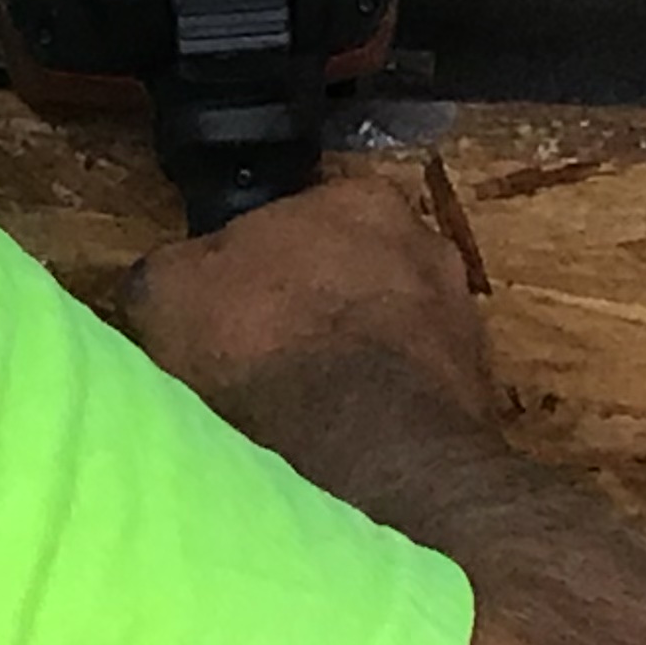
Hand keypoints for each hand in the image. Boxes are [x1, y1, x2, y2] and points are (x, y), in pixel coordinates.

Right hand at [121, 174, 498, 425]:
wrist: (369, 448)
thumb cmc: (262, 350)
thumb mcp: (167, 293)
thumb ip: (171, 271)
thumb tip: (174, 283)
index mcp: (355, 196)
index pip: (293, 219)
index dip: (254, 269)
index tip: (232, 313)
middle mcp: (424, 242)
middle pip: (348, 273)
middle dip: (313, 312)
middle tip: (266, 363)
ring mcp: (461, 318)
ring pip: (388, 334)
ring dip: (354, 363)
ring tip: (303, 415)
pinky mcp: (478, 390)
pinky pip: (414, 392)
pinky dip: (383, 411)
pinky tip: (344, 444)